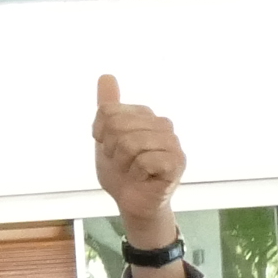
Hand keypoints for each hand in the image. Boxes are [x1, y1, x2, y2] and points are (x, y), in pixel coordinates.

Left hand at [91, 74, 186, 250]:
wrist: (131, 202)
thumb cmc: (121, 170)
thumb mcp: (106, 137)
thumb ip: (108, 107)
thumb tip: (106, 75)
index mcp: (145, 114)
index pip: (107, 111)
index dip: (100, 133)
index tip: (109, 147)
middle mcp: (162, 123)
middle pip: (117, 126)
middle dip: (111, 150)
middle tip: (122, 162)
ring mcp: (172, 142)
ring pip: (130, 143)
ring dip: (123, 163)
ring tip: (132, 170)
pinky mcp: (177, 162)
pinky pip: (145, 160)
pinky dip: (136, 173)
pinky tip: (144, 178)